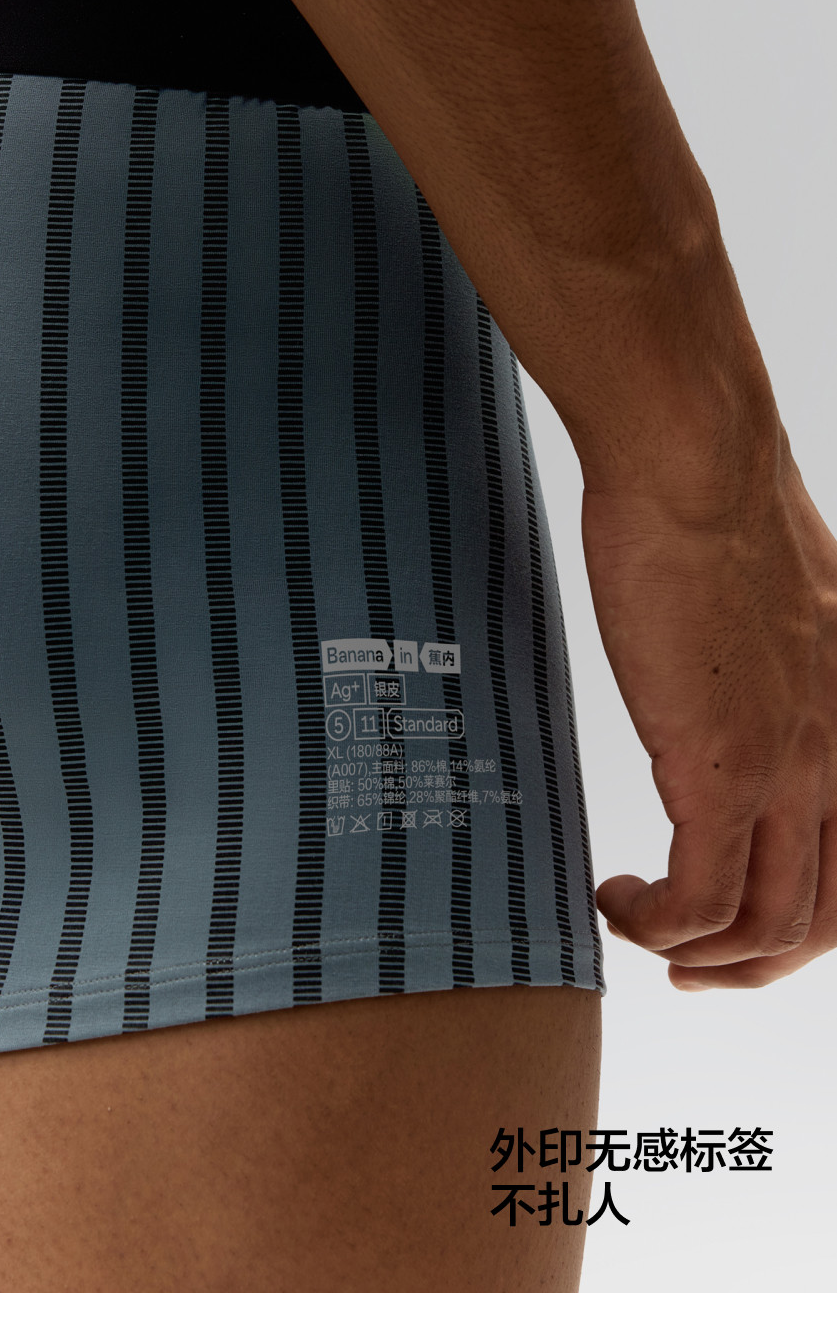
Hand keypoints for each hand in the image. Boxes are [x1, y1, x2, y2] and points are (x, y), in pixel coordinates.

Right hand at [583, 435, 836, 986]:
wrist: (697, 469)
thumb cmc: (721, 508)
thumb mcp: (787, 605)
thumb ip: (782, 664)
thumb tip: (743, 678)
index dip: (802, 920)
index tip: (736, 922)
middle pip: (822, 920)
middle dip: (751, 965)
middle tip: (688, 964)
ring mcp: (790, 771)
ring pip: (767, 928)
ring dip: (700, 954)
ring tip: (639, 927)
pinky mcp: (721, 771)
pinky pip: (702, 900)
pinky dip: (657, 922)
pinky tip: (617, 895)